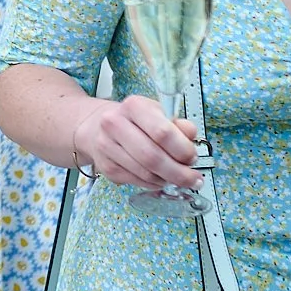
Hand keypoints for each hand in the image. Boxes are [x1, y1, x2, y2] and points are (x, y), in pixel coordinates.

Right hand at [75, 96, 201, 191]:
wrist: (96, 126)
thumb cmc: (135, 121)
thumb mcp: (159, 114)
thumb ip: (179, 125)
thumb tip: (191, 138)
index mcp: (133, 106)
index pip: (162, 133)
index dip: (183, 150)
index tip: (193, 158)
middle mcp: (114, 123)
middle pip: (153, 157)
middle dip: (179, 173)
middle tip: (194, 179)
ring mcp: (106, 146)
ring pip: (146, 174)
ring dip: (168, 180)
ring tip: (177, 177)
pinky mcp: (105, 166)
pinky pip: (138, 182)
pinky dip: (154, 183)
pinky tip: (159, 177)